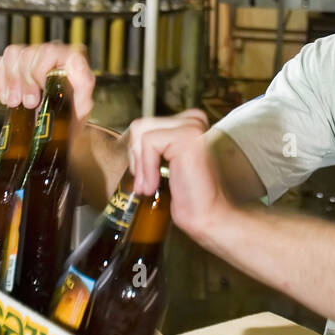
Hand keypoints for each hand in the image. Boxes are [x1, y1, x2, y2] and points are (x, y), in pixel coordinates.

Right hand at [0, 42, 95, 121]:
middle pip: (27, 54)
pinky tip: (7, 97)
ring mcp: (31, 59)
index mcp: (67, 59)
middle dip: (24, 82)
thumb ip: (83, 81)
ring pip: (12, 55)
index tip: (40, 91)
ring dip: (11, 82)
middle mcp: (49, 55)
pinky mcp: (15, 66)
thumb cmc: (71, 116)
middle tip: (29, 103)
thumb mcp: (82, 104)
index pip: (48, 51)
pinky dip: (0, 82)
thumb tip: (76, 60)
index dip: (38, 71)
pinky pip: (0, 63)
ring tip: (16, 102)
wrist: (57, 129)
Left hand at [122, 109, 228, 240]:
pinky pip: (149, 143)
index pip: (145, 125)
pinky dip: (147, 168)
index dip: (138, 154)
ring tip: (150, 185)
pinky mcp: (187, 137)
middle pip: (141, 126)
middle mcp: (194, 119)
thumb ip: (153, 146)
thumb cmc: (187, 195)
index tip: (145, 178)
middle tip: (146, 183)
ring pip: (142, 133)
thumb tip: (129, 141)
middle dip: (136, 158)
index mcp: (189, 122)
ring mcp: (192, 126)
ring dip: (140, 164)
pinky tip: (156, 185)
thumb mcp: (165, 162)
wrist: (206, 216)